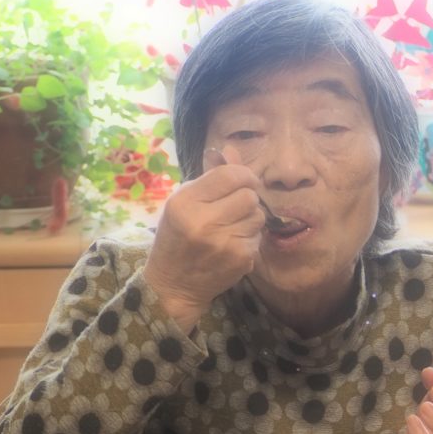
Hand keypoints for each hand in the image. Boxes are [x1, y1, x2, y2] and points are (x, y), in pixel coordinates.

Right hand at [144, 145, 264, 332]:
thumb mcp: (183, 202)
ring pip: (258, 215)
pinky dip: (249, 238)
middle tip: (234, 207)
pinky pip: (258, 236)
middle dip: (247, 198)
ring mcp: (225, 243)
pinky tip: (232, 244)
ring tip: (230, 227)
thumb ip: (209, 176)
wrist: (174, 283)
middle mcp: (204, 222)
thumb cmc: (177, 237)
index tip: (244, 180)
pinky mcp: (241, 259)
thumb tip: (231, 150)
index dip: (243, 174)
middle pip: (250, 195)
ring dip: (249, 218)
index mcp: (185, 202)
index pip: (230, 175)